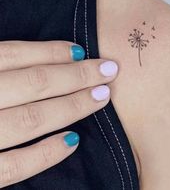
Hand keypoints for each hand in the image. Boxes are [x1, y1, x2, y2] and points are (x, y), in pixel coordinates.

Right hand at [0, 40, 117, 186]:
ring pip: (31, 119)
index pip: (14, 55)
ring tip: (102, 96)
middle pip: (33, 83)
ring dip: (72, 107)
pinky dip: (45, 154)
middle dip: (76, 76)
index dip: (52, 51)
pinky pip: (13, 168)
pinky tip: (74, 141)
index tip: (81, 50)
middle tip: (109, 70)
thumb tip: (34, 54)